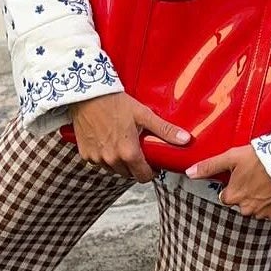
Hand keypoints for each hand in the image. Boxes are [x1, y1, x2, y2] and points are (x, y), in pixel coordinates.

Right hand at [69, 93, 190, 182]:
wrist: (88, 94)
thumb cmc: (116, 102)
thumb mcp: (144, 115)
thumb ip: (165, 130)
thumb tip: (185, 140)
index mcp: (128, 153)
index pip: (143, 177)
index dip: (150, 172)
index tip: (152, 164)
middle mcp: (112, 159)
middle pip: (129, 174)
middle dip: (135, 166)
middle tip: (138, 150)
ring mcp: (97, 158)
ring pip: (113, 169)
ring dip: (119, 162)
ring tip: (122, 143)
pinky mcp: (85, 153)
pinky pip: (99, 162)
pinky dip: (104, 156)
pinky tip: (107, 141)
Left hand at [186, 145, 270, 221]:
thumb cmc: (259, 158)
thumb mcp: (231, 157)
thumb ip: (209, 166)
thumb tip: (189, 173)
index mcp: (232, 196)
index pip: (226, 197)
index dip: (234, 186)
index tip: (242, 176)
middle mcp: (246, 209)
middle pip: (242, 204)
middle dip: (247, 194)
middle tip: (257, 178)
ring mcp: (263, 213)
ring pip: (257, 210)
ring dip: (260, 200)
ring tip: (268, 183)